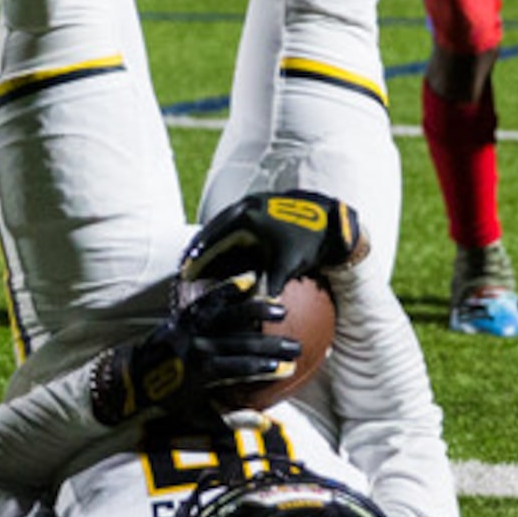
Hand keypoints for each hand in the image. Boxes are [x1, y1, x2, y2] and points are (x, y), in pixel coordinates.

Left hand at [90, 285, 298, 425]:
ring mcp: (191, 327)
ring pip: (229, 315)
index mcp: (201, 372)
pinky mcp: (186, 313)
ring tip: (281, 309)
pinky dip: (229, 288)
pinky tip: (251, 280)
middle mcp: (198, 346)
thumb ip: (231, 421)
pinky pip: (210, 298)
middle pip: (242, 343)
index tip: (288, 368)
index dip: (265, 368)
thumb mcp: (197, 416)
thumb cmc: (170, 398)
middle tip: (296, 345)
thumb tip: (265, 424)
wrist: (134, 375)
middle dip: (272, 344)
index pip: (240, 368)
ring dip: (257, 311)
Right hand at [180, 190, 367, 301]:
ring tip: (198, 261)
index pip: (213, 240)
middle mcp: (245, 206)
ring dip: (211, 243)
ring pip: (223, 226)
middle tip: (184, 268)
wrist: (333, 218)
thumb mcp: (286, 265)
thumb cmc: (310, 241)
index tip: (185, 273)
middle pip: (212, 231)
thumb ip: (269, 286)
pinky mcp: (260, 205)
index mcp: (246, 217)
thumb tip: (258, 314)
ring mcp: (252, 203)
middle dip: (199, 250)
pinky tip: (223, 253)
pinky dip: (226, 237)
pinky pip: (235, 223)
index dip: (198, 258)